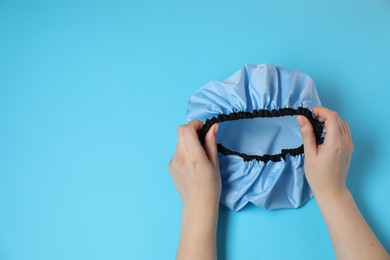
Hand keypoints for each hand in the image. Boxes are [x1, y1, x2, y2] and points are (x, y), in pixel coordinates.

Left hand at [168, 120, 220, 209]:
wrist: (198, 204)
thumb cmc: (211, 185)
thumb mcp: (215, 163)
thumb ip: (211, 142)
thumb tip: (213, 126)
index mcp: (194, 156)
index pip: (187, 129)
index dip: (195, 124)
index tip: (203, 127)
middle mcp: (181, 157)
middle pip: (180, 131)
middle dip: (191, 129)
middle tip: (201, 136)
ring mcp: (173, 162)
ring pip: (179, 141)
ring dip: (188, 140)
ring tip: (198, 152)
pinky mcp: (170, 166)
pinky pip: (177, 151)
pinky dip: (184, 150)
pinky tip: (192, 161)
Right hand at [297, 107, 388, 258]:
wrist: (331, 189)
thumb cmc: (318, 175)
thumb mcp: (309, 153)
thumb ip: (307, 133)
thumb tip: (301, 117)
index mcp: (335, 142)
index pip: (331, 116)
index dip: (320, 111)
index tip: (309, 114)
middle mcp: (345, 141)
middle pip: (337, 117)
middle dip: (323, 114)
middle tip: (310, 120)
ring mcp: (349, 144)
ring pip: (341, 122)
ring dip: (329, 120)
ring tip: (316, 127)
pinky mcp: (349, 147)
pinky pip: (344, 130)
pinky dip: (334, 127)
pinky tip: (325, 134)